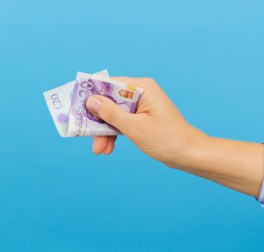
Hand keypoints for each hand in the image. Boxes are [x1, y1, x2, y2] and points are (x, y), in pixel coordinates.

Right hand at [85, 77, 206, 167]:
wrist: (188, 155)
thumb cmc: (167, 139)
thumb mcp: (135, 127)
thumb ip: (111, 113)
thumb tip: (91, 100)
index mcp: (142, 87)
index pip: (110, 84)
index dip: (91, 94)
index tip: (75, 106)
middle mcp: (141, 92)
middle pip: (109, 101)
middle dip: (98, 121)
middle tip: (86, 136)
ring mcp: (141, 106)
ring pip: (113, 114)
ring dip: (104, 131)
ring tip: (99, 150)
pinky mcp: (140, 118)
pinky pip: (121, 122)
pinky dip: (113, 134)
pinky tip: (107, 148)